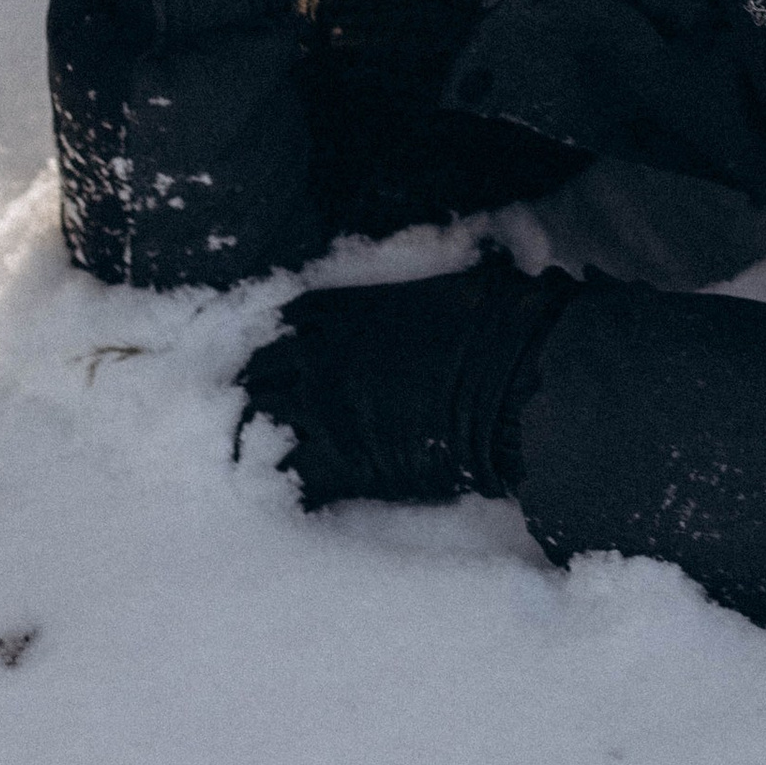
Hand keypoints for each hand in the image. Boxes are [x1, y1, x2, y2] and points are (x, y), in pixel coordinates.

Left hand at [237, 247, 570, 510]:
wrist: (513, 381)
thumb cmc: (493, 323)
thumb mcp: (447, 286)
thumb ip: (419, 291)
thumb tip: (456, 275)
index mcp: (342, 311)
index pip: (276, 323)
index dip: (271, 342)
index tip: (272, 356)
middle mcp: (319, 356)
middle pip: (254, 375)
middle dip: (252, 390)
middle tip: (253, 409)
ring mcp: (325, 410)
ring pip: (255, 426)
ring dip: (255, 438)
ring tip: (252, 452)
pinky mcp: (343, 462)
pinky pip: (286, 478)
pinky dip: (280, 483)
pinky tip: (280, 489)